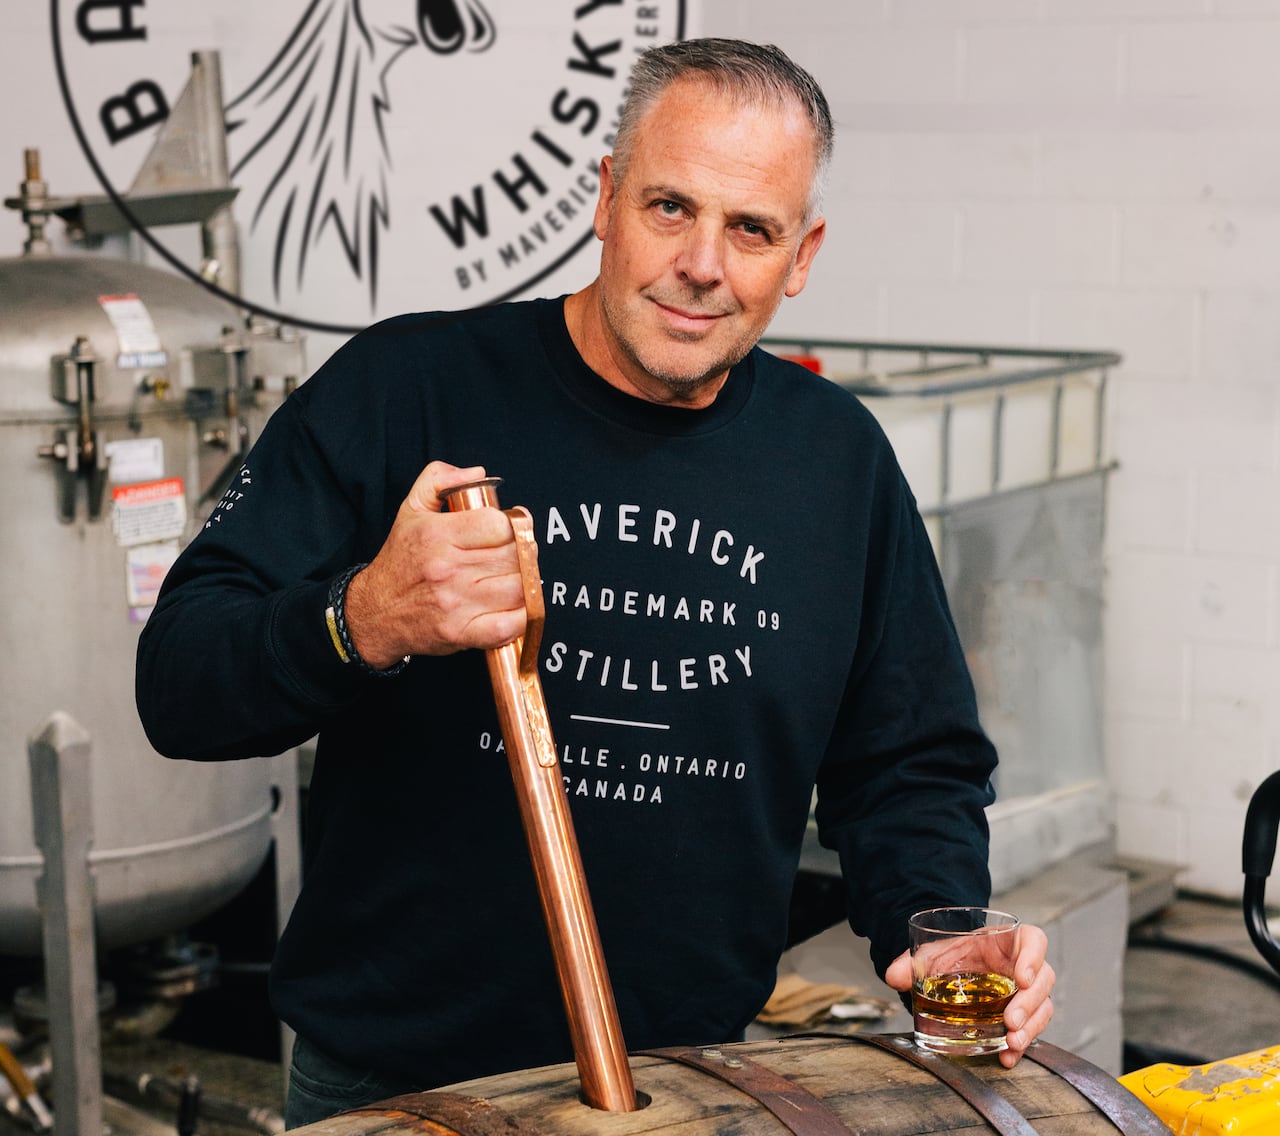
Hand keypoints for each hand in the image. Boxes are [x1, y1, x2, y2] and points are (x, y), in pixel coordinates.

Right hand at [343, 461, 529, 666]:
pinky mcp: (461, 633)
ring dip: (525, 584)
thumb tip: (476, 473)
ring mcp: (456, 604)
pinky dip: (522, 617)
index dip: (513, 525)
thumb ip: (440, 480)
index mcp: (438, 535)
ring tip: (515, 579)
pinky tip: (515, 607)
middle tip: (517, 555)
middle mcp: (447, 569)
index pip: (499, 525)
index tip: (511, 530)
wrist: (375, 612)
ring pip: (519, 588)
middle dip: (523, 554)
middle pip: (514, 556)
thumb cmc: (400, 561)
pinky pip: (510, 626)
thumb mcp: (411, 510)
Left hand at [883, 922, 1055, 1067]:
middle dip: (1030, 1003)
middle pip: (1043, 980)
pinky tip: (1006, 1056)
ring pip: (1042, 1007)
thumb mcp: (934, 953)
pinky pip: (1030, 1030)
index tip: (1022, 978)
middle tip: (1011, 1021)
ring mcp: (1026, 991)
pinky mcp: (1022, 1014)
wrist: (954, 967)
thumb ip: (912, 962)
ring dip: (1030, 1027)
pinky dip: (1020, 1046)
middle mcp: (1023, 965)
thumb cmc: (953, 953)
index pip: (1034, 941)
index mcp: (1007, 941)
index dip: (1033, 957)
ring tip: (1012, 1042)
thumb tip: (892, 976)